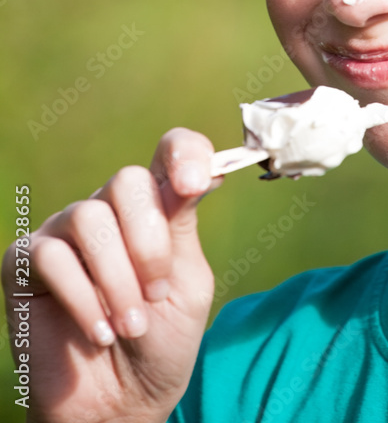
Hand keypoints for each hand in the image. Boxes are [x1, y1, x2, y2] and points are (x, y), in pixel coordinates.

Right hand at [2, 128, 221, 422]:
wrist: (121, 405)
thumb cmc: (161, 341)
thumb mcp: (188, 284)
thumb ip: (183, 228)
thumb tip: (202, 172)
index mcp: (156, 207)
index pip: (171, 151)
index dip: (184, 154)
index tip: (194, 184)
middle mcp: (109, 209)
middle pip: (127, 181)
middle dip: (149, 242)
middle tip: (157, 294)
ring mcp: (64, 231)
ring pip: (89, 218)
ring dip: (118, 280)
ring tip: (131, 326)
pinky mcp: (23, 262)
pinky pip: (51, 257)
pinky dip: (83, 299)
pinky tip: (100, 332)